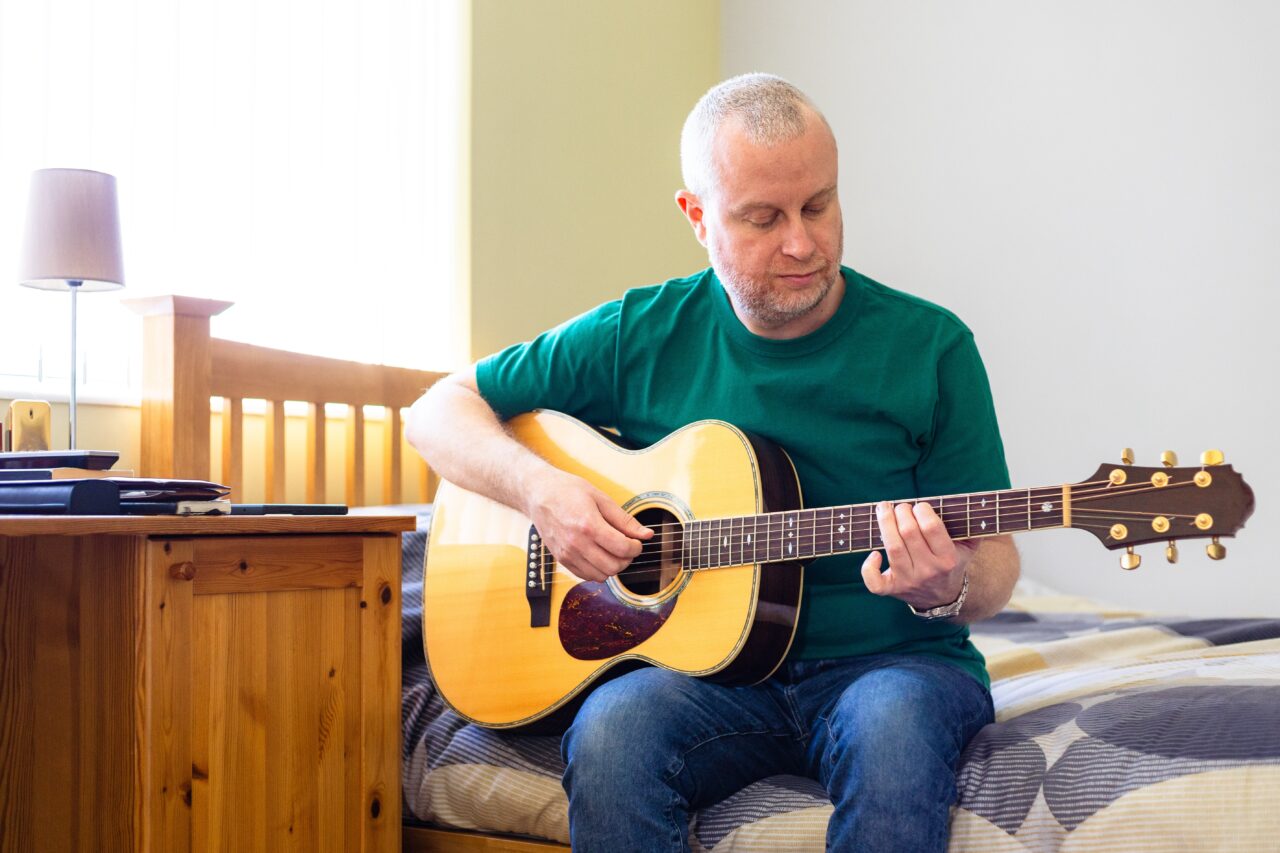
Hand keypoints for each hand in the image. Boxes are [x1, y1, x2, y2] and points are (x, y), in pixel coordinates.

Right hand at [524, 471, 652, 582]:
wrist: (538, 494)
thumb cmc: (568, 491)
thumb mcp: (600, 498)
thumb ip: (624, 520)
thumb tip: (646, 534)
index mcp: (588, 525)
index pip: (622, 548)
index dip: (636, 547)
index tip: (637, 542)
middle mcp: (576, 543)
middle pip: (613, 566)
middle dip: (627, 559)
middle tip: (627, 547)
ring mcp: (567, 554)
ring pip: (600, 575)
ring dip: (612, 566)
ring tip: (613, 551)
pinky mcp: (561, 559)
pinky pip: (586, 576)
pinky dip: (597, 570)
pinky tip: (599, 555)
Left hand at [860, 501, 976, 610]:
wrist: (942, 597)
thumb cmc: (951, 563)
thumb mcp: (967, 548)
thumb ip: (970, 528)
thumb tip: (967, 505)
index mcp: (948, 559)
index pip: (932, 528)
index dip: (922, 511)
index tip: (920, 506)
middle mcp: (928, 571)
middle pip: (909, 533)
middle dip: (902, 512)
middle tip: (900, 507)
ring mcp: (909, 581)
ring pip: (892, 548)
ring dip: (885, 523)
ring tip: (883, 509)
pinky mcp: (893, 589)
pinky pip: (875, 583)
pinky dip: (868, 568)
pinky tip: (874, 554)